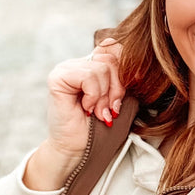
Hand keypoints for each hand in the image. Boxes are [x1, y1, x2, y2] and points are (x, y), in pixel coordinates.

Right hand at [23, 38, 124, 189]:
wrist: (78, 147)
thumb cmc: (98, 125)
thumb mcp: (115, 97)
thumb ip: (121, 78)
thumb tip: (137, 66)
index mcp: (91, 63)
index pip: (113, 46)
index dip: (126, 66)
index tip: (131, 86)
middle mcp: (77, 62)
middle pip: (111, 58)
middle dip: (117, 88)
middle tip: (110, 108)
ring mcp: (66, 68)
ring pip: (102, 68)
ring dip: (104, 96)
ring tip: (97, 111)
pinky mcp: (58, 78)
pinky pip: (89, 77)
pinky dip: (93, 96)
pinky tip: (86, 107)